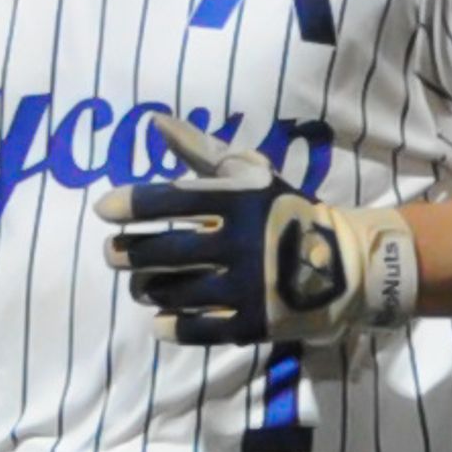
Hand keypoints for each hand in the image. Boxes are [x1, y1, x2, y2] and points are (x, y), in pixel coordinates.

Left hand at [98, 112, 421, 345]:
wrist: (348, 265)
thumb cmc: (287, 212)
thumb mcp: (252, 174)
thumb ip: (201, 151)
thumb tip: (155, 123)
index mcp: (237, 202)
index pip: (168, 201)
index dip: (129, 205)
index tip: (104, 210)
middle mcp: (239, 243)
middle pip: (160, 252)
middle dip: (126, 252)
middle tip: (112, 253)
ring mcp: (247, 287)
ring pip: (171, 293)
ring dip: (145, 289)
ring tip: (140, 284)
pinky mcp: (254, 323)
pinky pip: (197, 329)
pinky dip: (169, 326)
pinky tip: (159, 319)